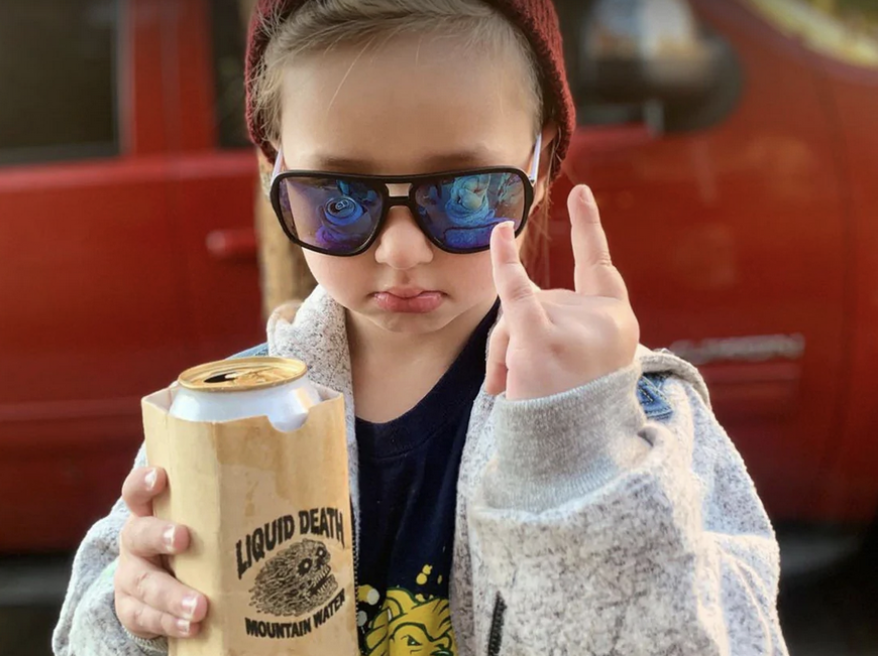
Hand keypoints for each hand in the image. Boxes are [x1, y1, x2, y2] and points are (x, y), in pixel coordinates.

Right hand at [114, 467, 208, 639]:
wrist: (160, 584)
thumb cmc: (193, 539)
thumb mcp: (199, 520)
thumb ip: (224, 502)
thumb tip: (281, 483)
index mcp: (149, 513)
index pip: (137, 490)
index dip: (145, 482)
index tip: (162, 477)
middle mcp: (135, 541)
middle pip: (138, 534)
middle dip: (159, 535)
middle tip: (183, 539)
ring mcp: (131, 576)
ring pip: (144, 583)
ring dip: (172, 595)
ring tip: (198, 607)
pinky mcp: (132, 609)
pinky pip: (146, 617)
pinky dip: (170, 623)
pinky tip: (191, 627)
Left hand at [485, 185, 638, 400]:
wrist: (575, 460)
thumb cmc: (571, 415)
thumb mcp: (577, 364)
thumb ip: (551, 322)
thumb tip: (512, 298)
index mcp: (617, 324)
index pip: (599, 266)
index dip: (588, 229)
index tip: (581, 193)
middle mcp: (604, 318)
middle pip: (541, 297)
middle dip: (518, 332)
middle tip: (512, 381)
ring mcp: (577, 327)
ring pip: (517, 309)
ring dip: (502, 347)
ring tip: (508, 388)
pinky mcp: (544, 339)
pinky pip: (516, 291)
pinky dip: (503, 262)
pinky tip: (497, 231)